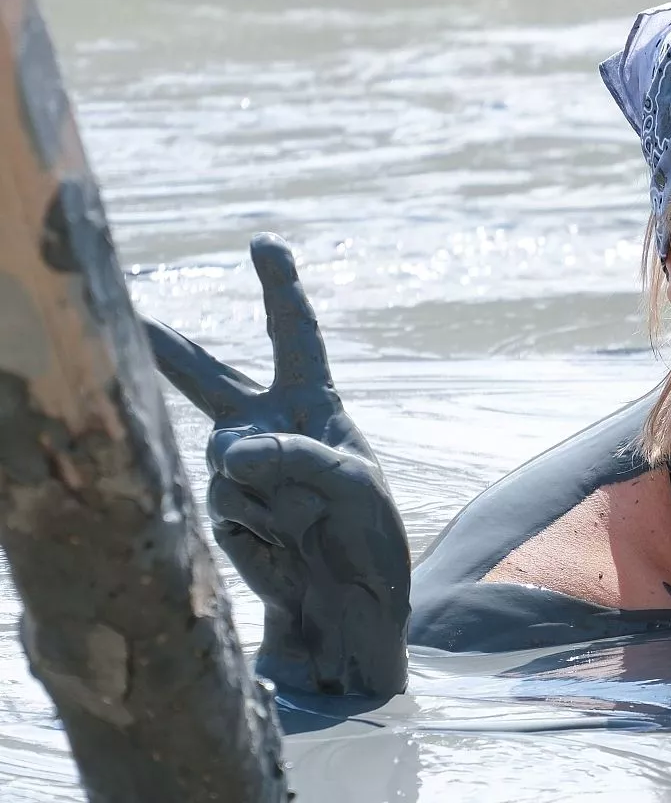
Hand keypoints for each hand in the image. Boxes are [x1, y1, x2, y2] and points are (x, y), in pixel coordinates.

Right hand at [145, 234, 409, 697]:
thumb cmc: (364, 534)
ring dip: (270, 490)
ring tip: (304, 519)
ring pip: (227, 458)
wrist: (344, 600)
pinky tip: (280, 542)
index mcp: (313, 404)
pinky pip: (226, 501)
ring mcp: (238, 467)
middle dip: (166, 346)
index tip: (265, 244)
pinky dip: (258, 522)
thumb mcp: (354, 485)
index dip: (279, 289)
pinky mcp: (220, 508)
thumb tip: (226, 454)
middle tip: (132, 315)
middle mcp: (267, 426)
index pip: (294, 336)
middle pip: (207, 376)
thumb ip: (297, 458)